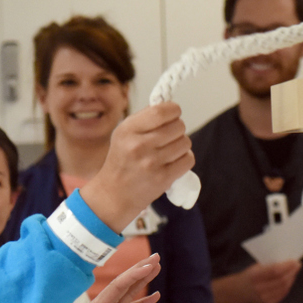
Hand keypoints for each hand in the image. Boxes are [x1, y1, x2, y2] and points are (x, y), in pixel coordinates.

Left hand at [48, 255, 160, 302]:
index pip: (119, 286)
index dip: (133, 274)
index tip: (148, 265)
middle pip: (126, 284)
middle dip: (140, 270)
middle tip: (156, 257)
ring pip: (130, 293)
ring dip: (143, 281)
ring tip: (156, 268)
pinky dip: (143, 302)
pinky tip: (154, 296)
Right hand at [81, 103, 193, 232]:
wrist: (114, 194)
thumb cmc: (122, 160)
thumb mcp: (123, 134)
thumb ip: (145, 118)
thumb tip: (171, 108)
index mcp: (128, 130)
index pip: (161, 111)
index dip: (174, 110)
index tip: (173, 115)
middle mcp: (138, 145)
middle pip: (178, 126)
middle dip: (178, 129)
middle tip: (168, 137)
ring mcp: (151, 163)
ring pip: (185, 142)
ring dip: (181, 145)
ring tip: (168, 151)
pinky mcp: (163, 178)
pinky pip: (188, 159)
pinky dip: (184, 159)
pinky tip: (173, 162)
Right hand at [244, 260, 299, 302]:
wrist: (238, 292)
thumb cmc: (249, 275)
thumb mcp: (255, 268)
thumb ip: (269, 265)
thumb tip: (287, 262)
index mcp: (254, 276)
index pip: (275, 270)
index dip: (286, 266)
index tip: (294, 260)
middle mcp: (258, 288)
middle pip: (281, 280)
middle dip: (292, 271)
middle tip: (297, 265)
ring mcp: (263, 298)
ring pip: (284, 287)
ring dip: (291, 278)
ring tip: (294, 272)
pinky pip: (282, 294)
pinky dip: (288, 286)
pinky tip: (289, 280)